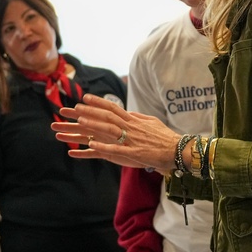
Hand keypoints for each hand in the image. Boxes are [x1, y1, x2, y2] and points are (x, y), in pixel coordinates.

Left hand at [50, 93, 178, 172]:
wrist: (179, 150)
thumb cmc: (165, 137)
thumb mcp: (151, 122)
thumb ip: (137, 117)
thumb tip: (128, 112)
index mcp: (133, 120)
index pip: (112, 108)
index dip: (98, 102)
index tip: (84, 98)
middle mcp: (130, 127)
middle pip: (106, 117)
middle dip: (88, 112)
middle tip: (71, 108)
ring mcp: (132, 140)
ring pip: (109, 130)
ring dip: (93, 125)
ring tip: (78, 121)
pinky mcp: (134, 153)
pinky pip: (117, 149)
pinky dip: (104, 146)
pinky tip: (91, 144)